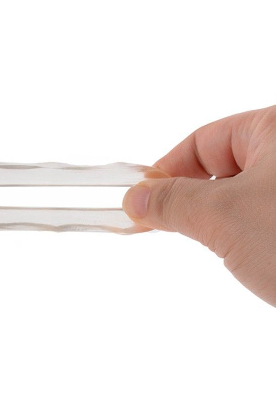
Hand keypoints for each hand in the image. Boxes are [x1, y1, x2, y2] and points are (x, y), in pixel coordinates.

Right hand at [123, 106, 275, 306]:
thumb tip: (134, 197)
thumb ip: (172, 201)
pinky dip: (244, 235)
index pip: (204, 141)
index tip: (141, 200)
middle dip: (192, 198)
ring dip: (218, 221)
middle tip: (164, 226)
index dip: (167, 170)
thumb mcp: (224, 216)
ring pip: (242, 197)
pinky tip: (250, 256)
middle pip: (222, 167)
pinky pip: (263, 218)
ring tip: (222, 244)